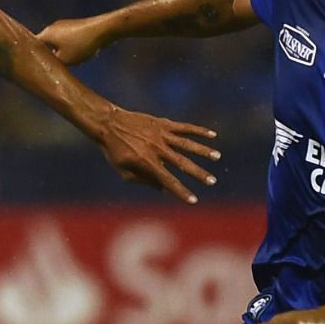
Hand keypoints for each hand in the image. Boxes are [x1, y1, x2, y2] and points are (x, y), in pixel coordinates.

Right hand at [37, 16, 107, 65]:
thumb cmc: (81, 45)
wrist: (103, 29)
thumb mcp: (65, 61)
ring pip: (59, 44)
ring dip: (64, 54)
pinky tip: (83, 54)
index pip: (33, 47)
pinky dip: (73, 48)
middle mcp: (52, 27)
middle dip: (52, 57)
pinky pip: (69, 40)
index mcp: (46, 34)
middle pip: (47, 46)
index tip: (34, 67)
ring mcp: (64, 25)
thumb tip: (46, 68)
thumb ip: (52, 64)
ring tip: (75, 61)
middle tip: (57, 67)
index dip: (33, 58)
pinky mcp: (76, 26)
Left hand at [96, 107, 221, 201]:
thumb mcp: (123, 171)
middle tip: (212, 181)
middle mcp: (156, 149)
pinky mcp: (162, 123)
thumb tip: (163, 188)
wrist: (108, 123)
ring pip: (186, 144)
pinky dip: (198, 131)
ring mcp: (161, 135)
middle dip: (198, 173)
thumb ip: (143, 180)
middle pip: (182, 163)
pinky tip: (212, 135)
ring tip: (217, 157)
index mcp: (146, 162)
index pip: (168, 180)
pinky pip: (184, 127)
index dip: (181, 191)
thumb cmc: (114, 150)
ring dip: (203, 151)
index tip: (194, 200)